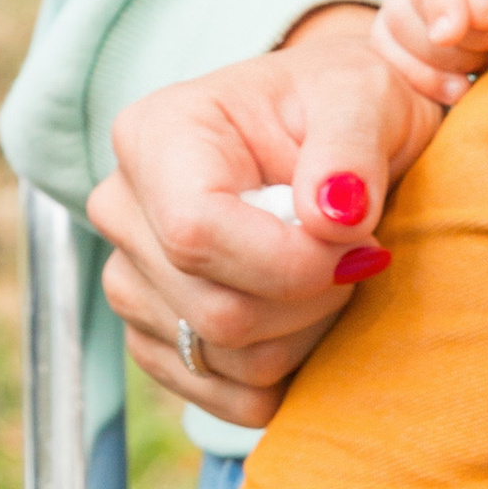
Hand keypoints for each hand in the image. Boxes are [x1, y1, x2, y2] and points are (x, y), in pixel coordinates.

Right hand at [90, 2, 442, 428]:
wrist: (334, 128)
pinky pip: (220, 394)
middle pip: (212, 308)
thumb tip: (335, 216)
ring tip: (334, 271)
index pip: (196, 233)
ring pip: (220, 357)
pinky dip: (283, 371)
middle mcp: (124, 209)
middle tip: (360, 254)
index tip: (359, 250)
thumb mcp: (363, 94)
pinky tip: (310, 315)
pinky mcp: (153, 335)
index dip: (286, 263)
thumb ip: (351, 147)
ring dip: (304, 332)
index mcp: (157, 135)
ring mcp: (129, 278)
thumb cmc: (342, 101)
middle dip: (310, 297)